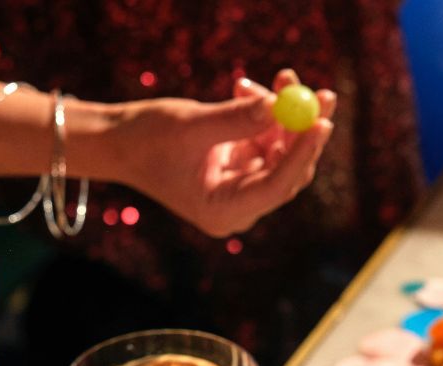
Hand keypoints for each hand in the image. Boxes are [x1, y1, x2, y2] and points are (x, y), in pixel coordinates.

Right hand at [104, 70, 336, 237]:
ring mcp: (241, 187)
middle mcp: (238, 206)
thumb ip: (233, 120)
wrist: (118, 142)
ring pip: (282, 151)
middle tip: (324, 95)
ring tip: (281, 77)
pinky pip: (267, 140)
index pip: (276, 187)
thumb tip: (277, 107)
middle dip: (305, 130)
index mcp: (224, 212)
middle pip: (289, 172)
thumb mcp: (189, 127)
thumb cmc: (144, 139)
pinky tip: (247, 87)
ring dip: (284, 113)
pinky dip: (265, 113)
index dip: (301, 154)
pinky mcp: (239, 167)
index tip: (321, 122)